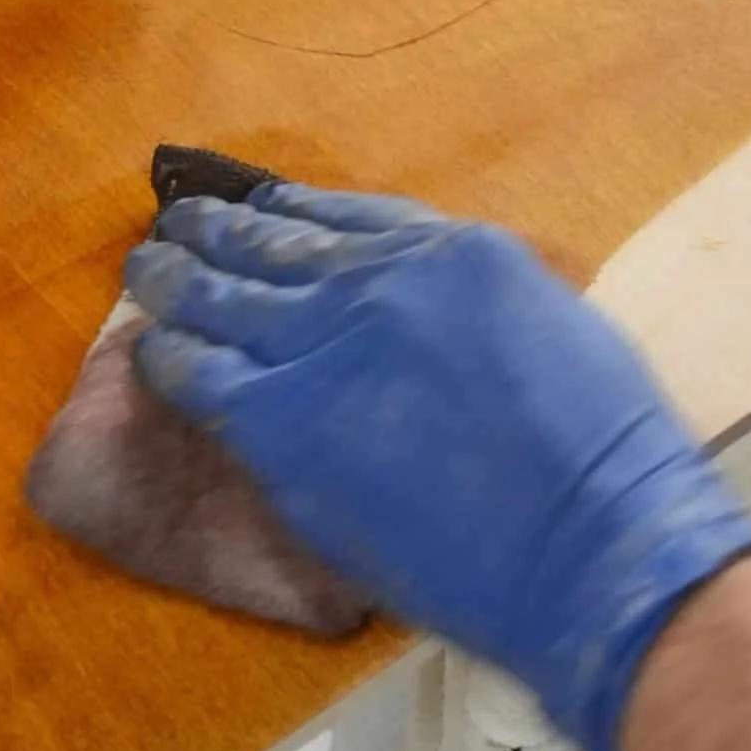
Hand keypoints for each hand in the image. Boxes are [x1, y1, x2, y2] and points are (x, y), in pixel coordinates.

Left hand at [125, 181, 750, 750]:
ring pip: (220, 297)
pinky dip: (170, 359)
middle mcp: (378, 281)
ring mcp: (323, 345)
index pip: (346, 216)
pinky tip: (153, 354)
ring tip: (144, 275)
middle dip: (216, 233)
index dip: (290, 212)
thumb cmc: (606, 459)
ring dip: (175, 282)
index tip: (259, 207)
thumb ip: (480, 309)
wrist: (589, 543)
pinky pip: (201, 375)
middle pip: (270, 244)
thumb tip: (431, 316)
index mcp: (457, 253)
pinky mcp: (282, 421)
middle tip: (179, 228)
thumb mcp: (559, 330)